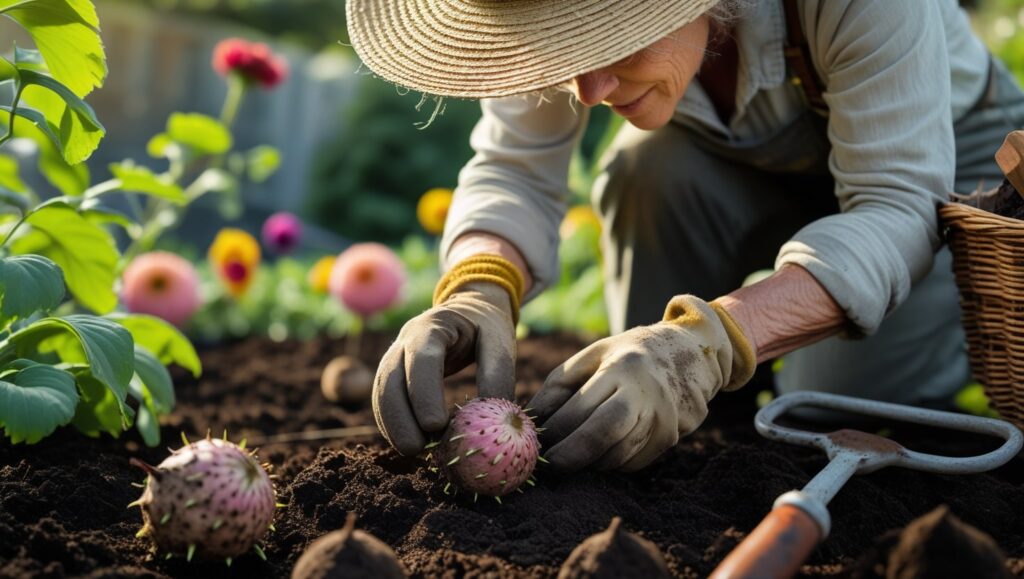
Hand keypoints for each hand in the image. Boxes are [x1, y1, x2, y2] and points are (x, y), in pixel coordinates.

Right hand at [373, 282, 516, 455]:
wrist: (468, 311)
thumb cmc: (486, 326)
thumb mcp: (499, 340)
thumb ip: (498, 373)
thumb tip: (498, 416)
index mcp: (432, 326)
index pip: (421, 358)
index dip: (424, 393)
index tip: (436, 426)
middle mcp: (405, 339)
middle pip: (391, 378)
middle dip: (399, 417)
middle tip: (417, 449)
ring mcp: (394, 355)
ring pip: (381, 391)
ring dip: (393, 424)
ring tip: (414, 452)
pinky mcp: (393, 373)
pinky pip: (384, 400)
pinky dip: (391, 423)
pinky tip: (406, 444)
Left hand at [528, 295, 754, 471]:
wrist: (690, 355)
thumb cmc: (628, 355)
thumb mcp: (592, 355)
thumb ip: (558, 384)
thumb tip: (531, 419)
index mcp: (622, 367)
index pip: (581, 408)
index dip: (554, 430)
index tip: (534, 441)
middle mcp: (647, 394)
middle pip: (602, 436)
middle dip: (570, 455)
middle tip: (548, 463)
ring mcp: (663, 419)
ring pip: (616, 456)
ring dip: (588, 461)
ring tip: (569, 456)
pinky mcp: (670, 439)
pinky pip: (631, 463)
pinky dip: (609, 463)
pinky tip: (598, 453)